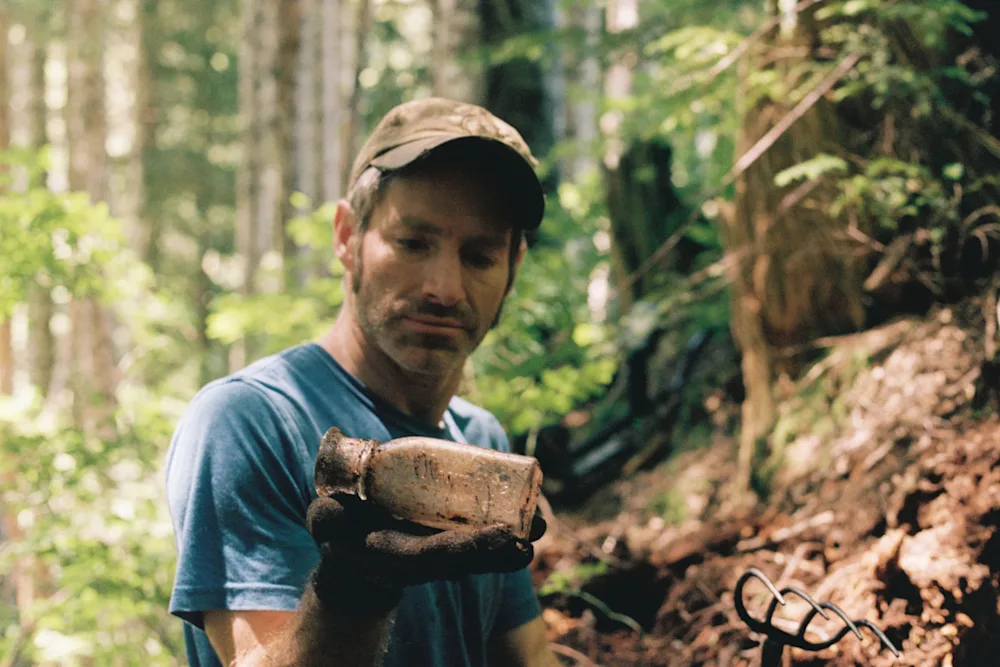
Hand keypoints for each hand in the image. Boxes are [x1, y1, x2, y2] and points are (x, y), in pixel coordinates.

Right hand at [306, 493, 545, 615]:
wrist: (352, 558)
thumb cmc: (338, 529)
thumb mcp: (326, 522)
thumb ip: (327, 516)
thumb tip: (333, 512)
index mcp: (390, 553)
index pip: (431, 556)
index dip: (465, 548)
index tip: (501, 536)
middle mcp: (418, 561)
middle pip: (463, 561)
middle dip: (496, 550)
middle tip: (529, 534)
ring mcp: (435, 556)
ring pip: (477, 555)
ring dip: (509, 544)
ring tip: (541, 527)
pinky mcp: (447, 546)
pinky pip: (480, 545)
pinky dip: (506, 539)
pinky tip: (534, 524)